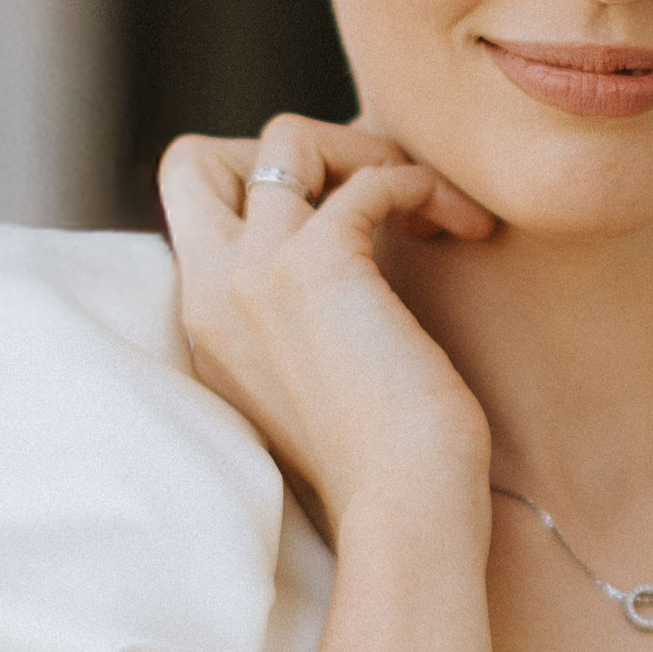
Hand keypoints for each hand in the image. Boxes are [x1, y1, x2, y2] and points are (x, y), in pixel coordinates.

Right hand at [158, 114, 496, 533]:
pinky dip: (420, 182)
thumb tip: (351, 248)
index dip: (262, 188)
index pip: (193, 208)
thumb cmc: (384, 464)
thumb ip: (298, 318)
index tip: (340, 218)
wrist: (401, 513)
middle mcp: (211, 292)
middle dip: (284, 152)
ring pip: (286, 138)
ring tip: (424, 200)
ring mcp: (254, 273)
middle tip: (362, 189)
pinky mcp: (314, 266)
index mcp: (204, 324)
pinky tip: (460, 225)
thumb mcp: (314, 379)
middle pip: (192, 157)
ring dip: (367, 151)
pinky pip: (367, 176)